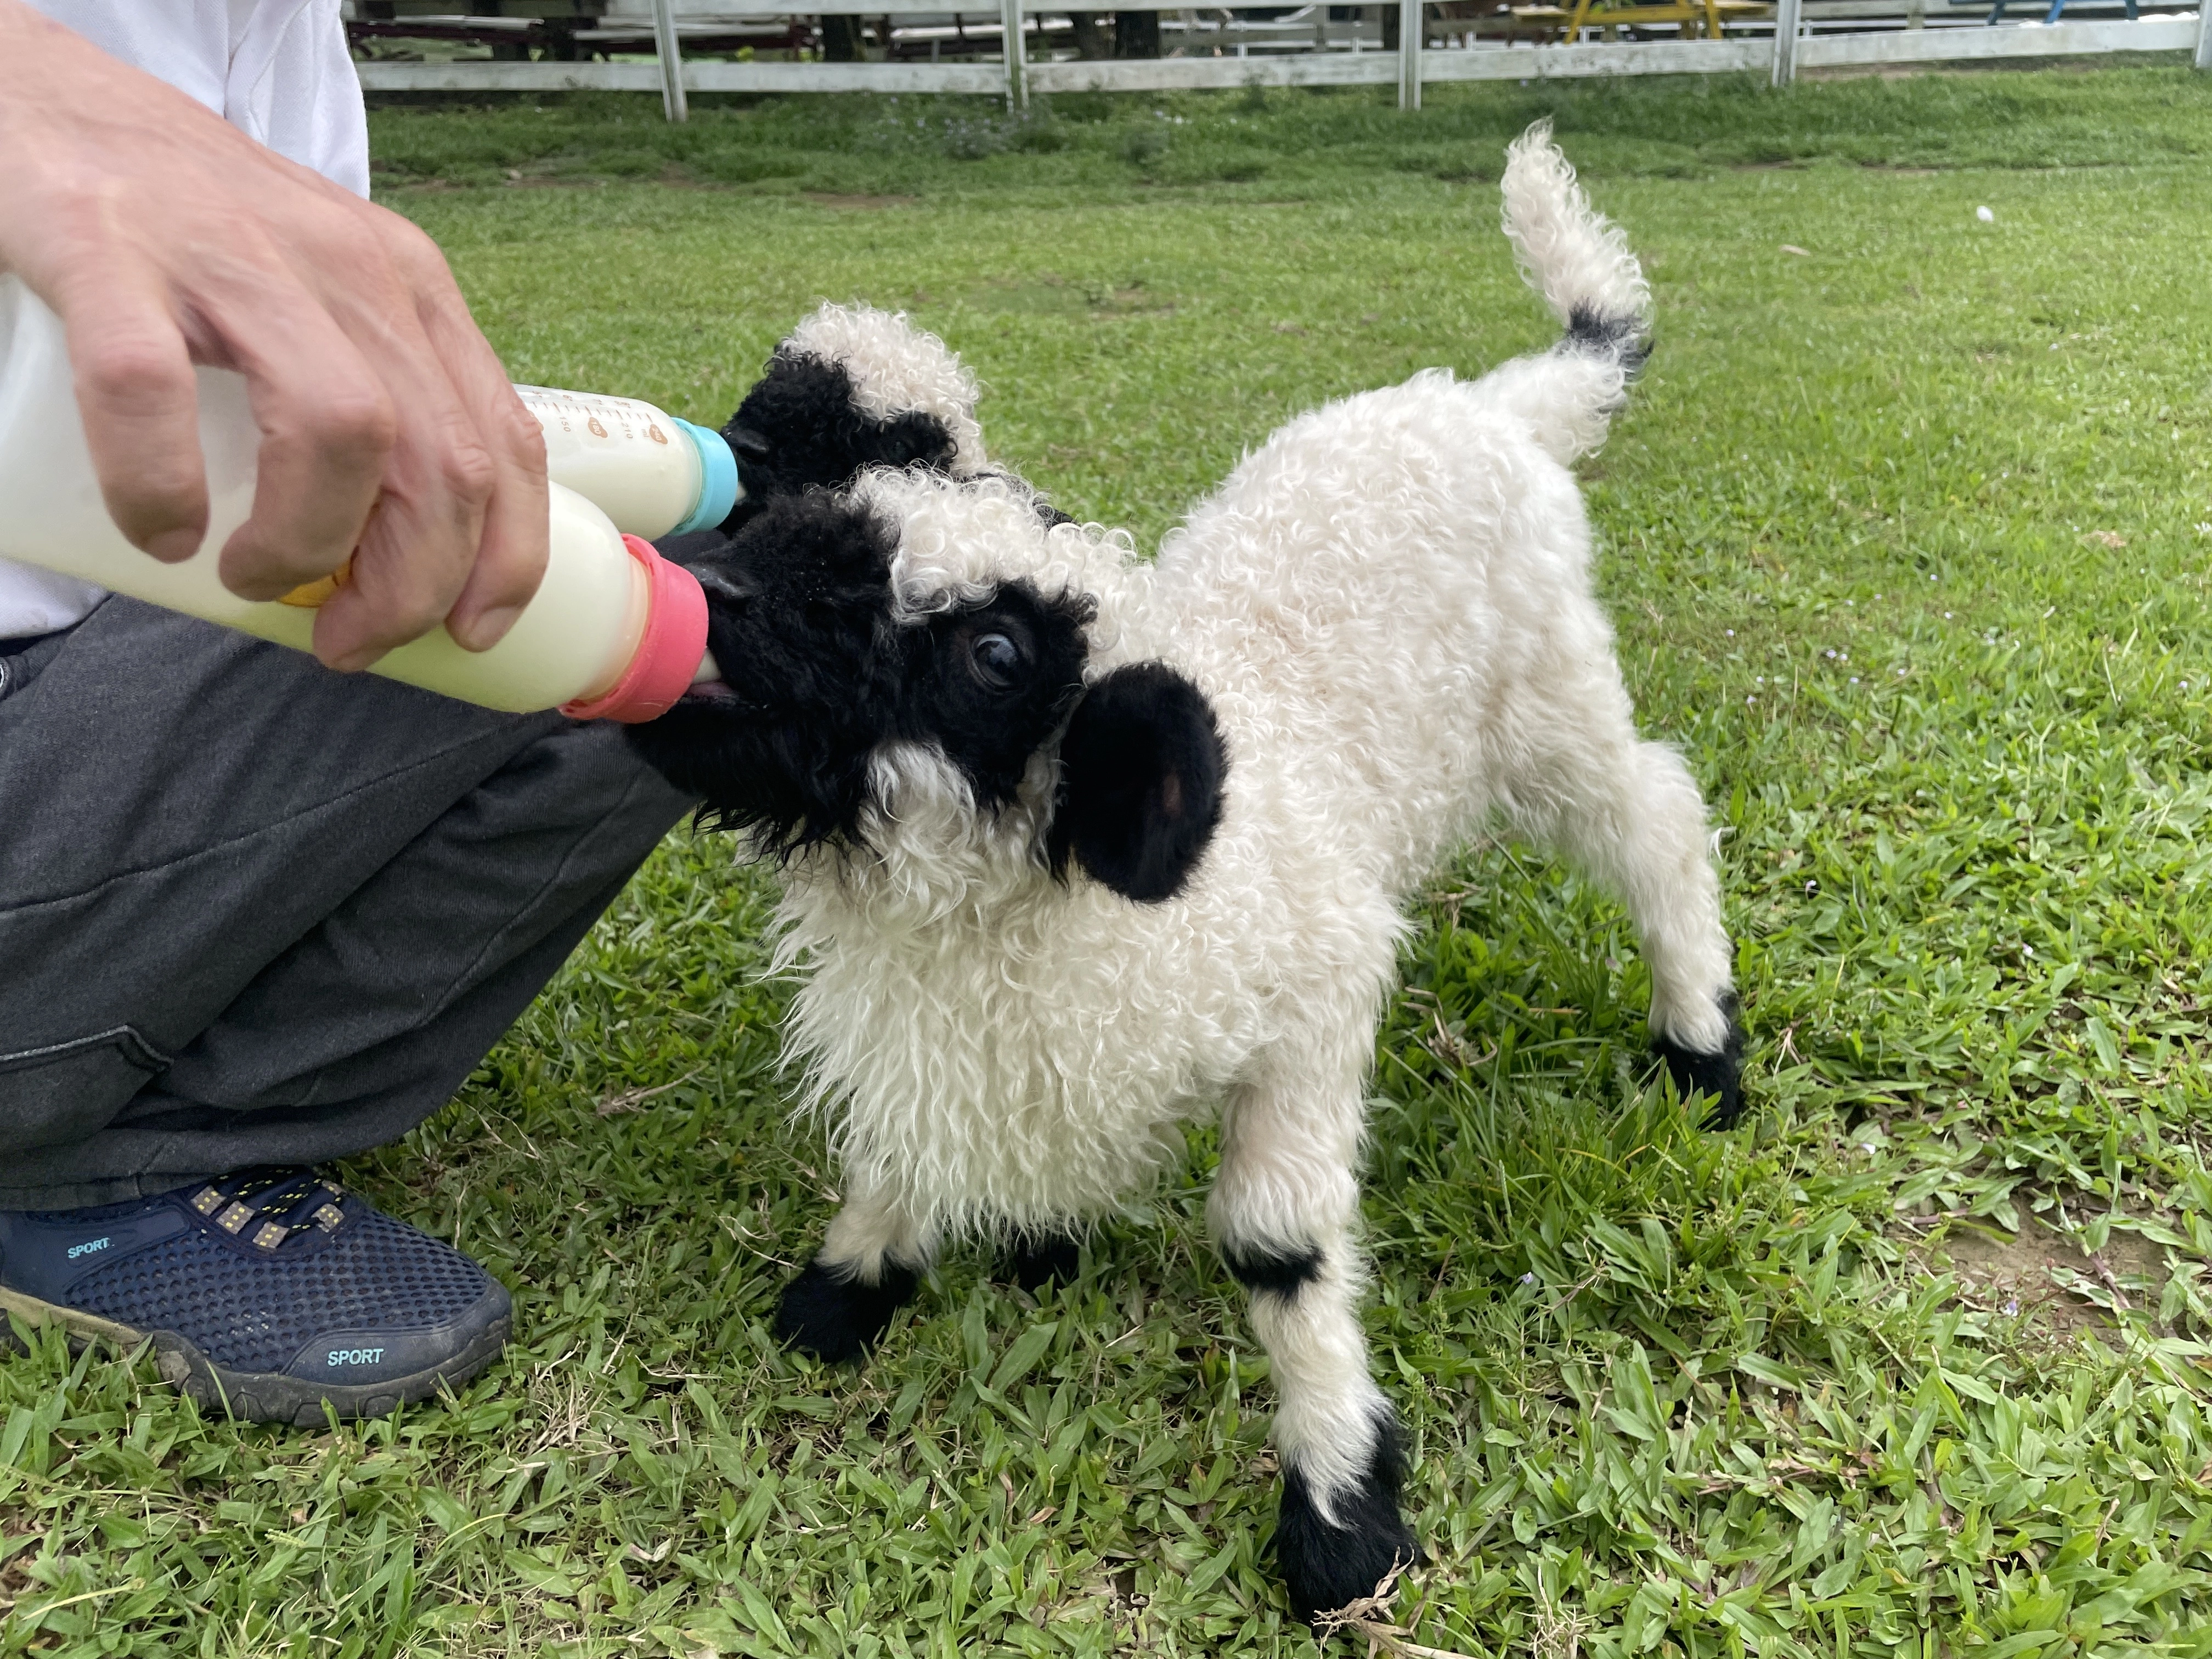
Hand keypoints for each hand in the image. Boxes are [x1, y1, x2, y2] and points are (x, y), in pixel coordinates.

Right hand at [0, 2, 547, 668]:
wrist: (41, 100)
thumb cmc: (186, 228)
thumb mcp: (317, 297)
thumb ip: (365, 388)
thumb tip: (387, 551)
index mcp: (405, 286)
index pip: (502, 440)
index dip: (506, 556)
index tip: (470, 630)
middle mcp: (343, 264)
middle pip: (437, 460)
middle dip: (410, 583)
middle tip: (348, 639)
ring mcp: (225, 250)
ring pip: (340, 429)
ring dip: (308, 542)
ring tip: (252, 580)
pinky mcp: (104, 244)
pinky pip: (151, 388)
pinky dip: (160, 483)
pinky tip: (162, 530)